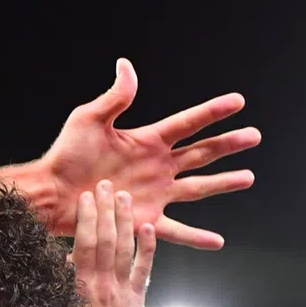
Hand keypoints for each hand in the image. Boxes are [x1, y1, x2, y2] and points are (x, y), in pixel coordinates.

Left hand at [31, 58, 257, 248]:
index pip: (186, 123)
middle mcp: (155, 167)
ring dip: (223, 183)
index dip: (212, 112)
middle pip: (201, 154)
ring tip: (248, 177)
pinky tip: (218, 241)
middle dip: (228, 145)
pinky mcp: (144, 218)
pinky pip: (175, 230)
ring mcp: (153, 193)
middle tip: (254, 136)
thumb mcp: (89, 120)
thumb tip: (126, 65)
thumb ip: (115, 97)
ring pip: (198, 188)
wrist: (51, 192)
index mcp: (146, 141)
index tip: (238, 101)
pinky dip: (196, 237)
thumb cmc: (65, 155)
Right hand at [57, 182, 155, 306]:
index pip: (84, 244)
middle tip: (105, 184)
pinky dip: (146, 248)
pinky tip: (147, 228)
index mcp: (79, 288)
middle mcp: (102, 285)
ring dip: (125, 220)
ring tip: (124, 196)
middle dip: (105, 210)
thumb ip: (58, 286)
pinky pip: (143, 269)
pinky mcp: (136, 300)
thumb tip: (57, 258)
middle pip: (106, 239)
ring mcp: (122, 292)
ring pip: (125, 249)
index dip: (86, 218)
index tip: (85, 197)